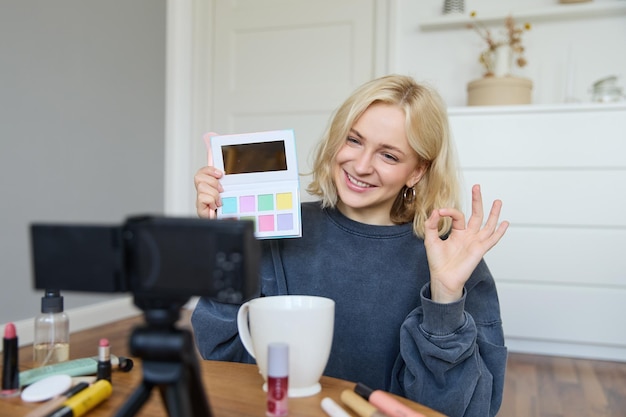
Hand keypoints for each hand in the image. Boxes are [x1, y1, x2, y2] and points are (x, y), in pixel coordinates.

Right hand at [194, 165, 223, 218]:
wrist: (226, 223)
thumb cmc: (227, 212)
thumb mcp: (229, 194)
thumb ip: (226, 184)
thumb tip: (224, 174)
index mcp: (208, 187)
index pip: (203, 172)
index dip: (208, 168)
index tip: (216, 165)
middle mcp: (202, 193)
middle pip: (198, 177)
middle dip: (212, 181)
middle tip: (221, 189)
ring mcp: (200, 201)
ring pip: (201, 186)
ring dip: (213, 193)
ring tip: (219, 201)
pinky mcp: (199, 209)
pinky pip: (202, 197)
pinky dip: (211, 201)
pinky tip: (215, 206)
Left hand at [423, 184, 508, 303]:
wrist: (443, 278)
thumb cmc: (437, 262)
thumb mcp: (430, 239)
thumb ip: (431, 225)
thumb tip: (436, 211)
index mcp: (457, 232)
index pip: (458, 215)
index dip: (449, 211)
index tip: (439, 211)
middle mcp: (468, 236)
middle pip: (476, 215)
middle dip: (477, 201)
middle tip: (477, 186)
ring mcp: (475, 242)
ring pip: (487, 225)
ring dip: (493, 213)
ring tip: (498, 201)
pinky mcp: (480, 250)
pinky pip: (492, 239)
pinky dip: (499, 231)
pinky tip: (505, 223)